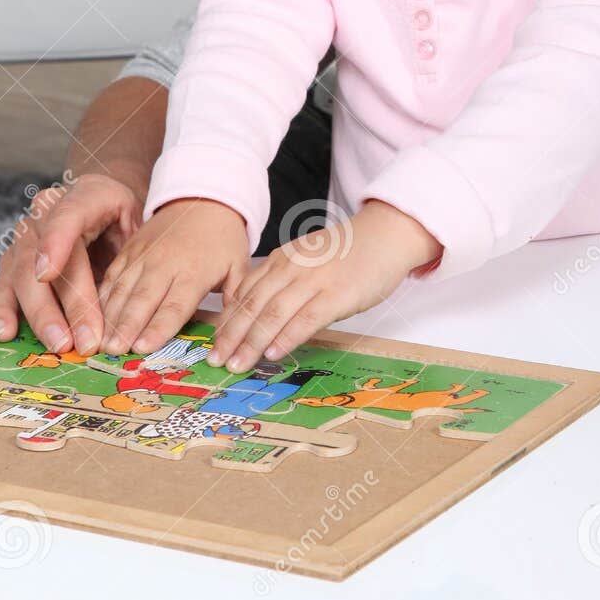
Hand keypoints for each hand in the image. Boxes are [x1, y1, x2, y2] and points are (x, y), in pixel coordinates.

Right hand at [0, 173, 142, 354]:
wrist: (109, 208)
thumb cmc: (126, 220)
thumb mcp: (139, 227)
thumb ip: (129, 258)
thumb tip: (124, 314)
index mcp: (84, 196)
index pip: (67, 216)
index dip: (55, 242)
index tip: (47, 273)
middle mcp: (45, 213)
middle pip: (43, 257)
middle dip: (61, 303)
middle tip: (76, 339)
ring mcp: (25, 237)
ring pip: (22, 275)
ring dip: (39, 314)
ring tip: (55, 342)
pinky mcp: (13, 261)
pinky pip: (4, 286)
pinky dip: (4, 311)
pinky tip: (6, 331)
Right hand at [97, 198, 250, 357]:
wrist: (204, 199)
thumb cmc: (223, 239)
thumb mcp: (238, 267)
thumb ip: (235, 301)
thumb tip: (233, 335)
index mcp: (194, 271)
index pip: (175, 305)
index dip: (158, 328)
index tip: (143, 347)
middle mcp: (165, 263)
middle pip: (143, 299)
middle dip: (127, 326)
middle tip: (113, 351)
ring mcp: (143, 255)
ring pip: (122, 289)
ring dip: (109, 316)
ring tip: (99, 341)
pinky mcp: (129, 250)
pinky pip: (111, 276)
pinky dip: (101, 297)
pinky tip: (94, 318)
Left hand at [207, 200, 440, 371]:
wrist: (386, 236)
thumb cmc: (349, 254)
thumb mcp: (307, 260)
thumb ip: (283, 281)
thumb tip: (258, 315)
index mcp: (281, 260)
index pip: (243, 293)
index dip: (226, 321)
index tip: (212, 344)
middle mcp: (291, 268)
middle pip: (252, 305)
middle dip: (231, 336)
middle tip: (216, 360)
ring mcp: (314, 281)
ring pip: (273, 314)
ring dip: (252, 342)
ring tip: (238, 364)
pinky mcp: (337, 295)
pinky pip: (306, 319)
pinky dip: (286, 338)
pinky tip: (273, 354)